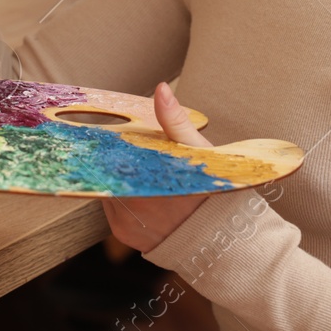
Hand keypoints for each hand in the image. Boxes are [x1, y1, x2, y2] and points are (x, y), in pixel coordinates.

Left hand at [103, 83, 212, 251]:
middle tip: (132, 151)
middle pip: (108, 170)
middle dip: (117, 158)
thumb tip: (161, 90)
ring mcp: (124, 223)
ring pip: (108, 188)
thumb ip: (175, 121)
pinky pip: (113, 208)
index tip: (112, 134)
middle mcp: (131, 205)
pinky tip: (142, 191)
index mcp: (147, 180)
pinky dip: (123, 197)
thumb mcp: (199, 151)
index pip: (111, 153)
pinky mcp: (123, 234)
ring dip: (119, 177)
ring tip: (142, 171)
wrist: (222, 239)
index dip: (111, 141)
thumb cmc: (214, 192)